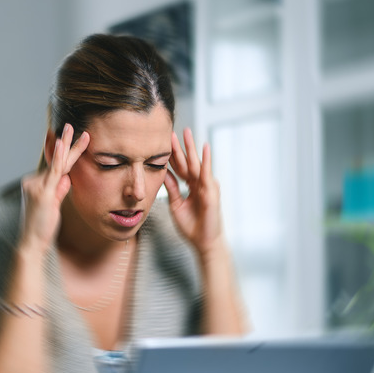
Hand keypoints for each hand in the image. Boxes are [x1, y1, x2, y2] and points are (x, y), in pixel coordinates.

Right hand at [19, 124, 88, 253]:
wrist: (31, 243)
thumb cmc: (41, 227)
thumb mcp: (54, 206)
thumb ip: (60, 191)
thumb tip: (67, 179)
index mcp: (37, 184)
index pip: (53, 166)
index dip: (59, 152)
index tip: (63, 137)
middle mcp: (34, 182)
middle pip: (55, 161)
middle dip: (63, 142)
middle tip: (69, 125)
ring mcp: (37, 186)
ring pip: (57, 164)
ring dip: (66, 146)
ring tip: (72, 130)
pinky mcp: (43, 193)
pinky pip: (54, 173)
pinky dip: (58, 158)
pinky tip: (61, 144)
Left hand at [164, 128, 224, 256]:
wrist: (203, 242)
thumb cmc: (192, 226)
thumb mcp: (176, 204)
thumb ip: (171, 188)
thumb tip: (162, 172)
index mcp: (191, 186)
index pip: (180, 167)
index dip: (172, 155)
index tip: (163, 142)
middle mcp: (199, 183)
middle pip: (188, 162)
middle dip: (180, 146)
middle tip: (173, 130)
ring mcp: (206, 186)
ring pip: (196, 164)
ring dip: (192, 148)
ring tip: (187, 133)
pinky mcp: (211, 191)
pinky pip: (207, 174)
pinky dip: (206, 160)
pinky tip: (205, 148)